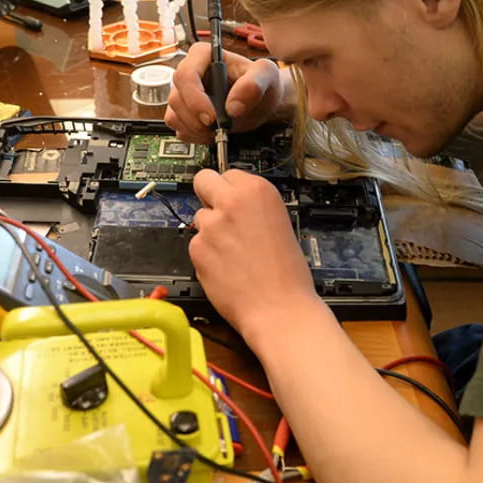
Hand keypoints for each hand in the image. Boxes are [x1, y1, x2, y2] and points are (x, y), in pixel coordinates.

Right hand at [164, 43, 290, 142]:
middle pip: (176, 97)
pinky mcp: (183, 112)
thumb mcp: (266, 75)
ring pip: (174, 115)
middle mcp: (189, 73)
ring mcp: (184, 94)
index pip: (186, 75)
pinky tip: (211, 133)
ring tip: (218, 130)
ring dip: (195, 129)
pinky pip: (178, 128)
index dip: (195, 98)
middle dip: (195, 119)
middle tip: (217, 128)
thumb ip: (253, 85)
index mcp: (203, 55)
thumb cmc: (261, 83)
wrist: (261, 102)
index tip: (212, 117)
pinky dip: (194, 136)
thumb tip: (233, 106)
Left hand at [189, 169, 321, 342]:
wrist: (280, 309)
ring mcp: (211, 225)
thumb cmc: (286, 274)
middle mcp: (232, 202)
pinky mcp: (197, 249)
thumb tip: (231, 200)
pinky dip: (206, 255)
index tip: (230, 198)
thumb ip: (252, 206)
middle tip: (219, 214)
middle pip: (203, 181)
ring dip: (209, 231)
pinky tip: (226, 268)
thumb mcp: (279, 222)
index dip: (229, 189)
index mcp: (258, 191)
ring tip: (233, 253)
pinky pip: (196, 245)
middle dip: (208, 195)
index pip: (228, 173)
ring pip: (199, 217)